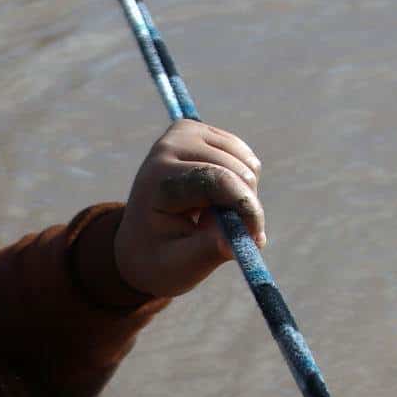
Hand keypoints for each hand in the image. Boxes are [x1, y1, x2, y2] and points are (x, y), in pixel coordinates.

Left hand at [112, 118, 266, 297]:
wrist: (140, 240)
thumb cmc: (159, 256)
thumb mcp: (179, 264)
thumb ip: (208, 251)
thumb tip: (236, 242)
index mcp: (158, 178)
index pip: (217, 180)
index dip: (245, 207)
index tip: (256, 239)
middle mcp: (170, 145)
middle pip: (236, 170)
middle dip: (246, 207)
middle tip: (234, 236)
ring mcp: (186, 133)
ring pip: (247, 163)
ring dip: (245, 196)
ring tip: (216, 219)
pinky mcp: (201, 132)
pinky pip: (245, 157)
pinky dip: (244, 183)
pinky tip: (219, 200)